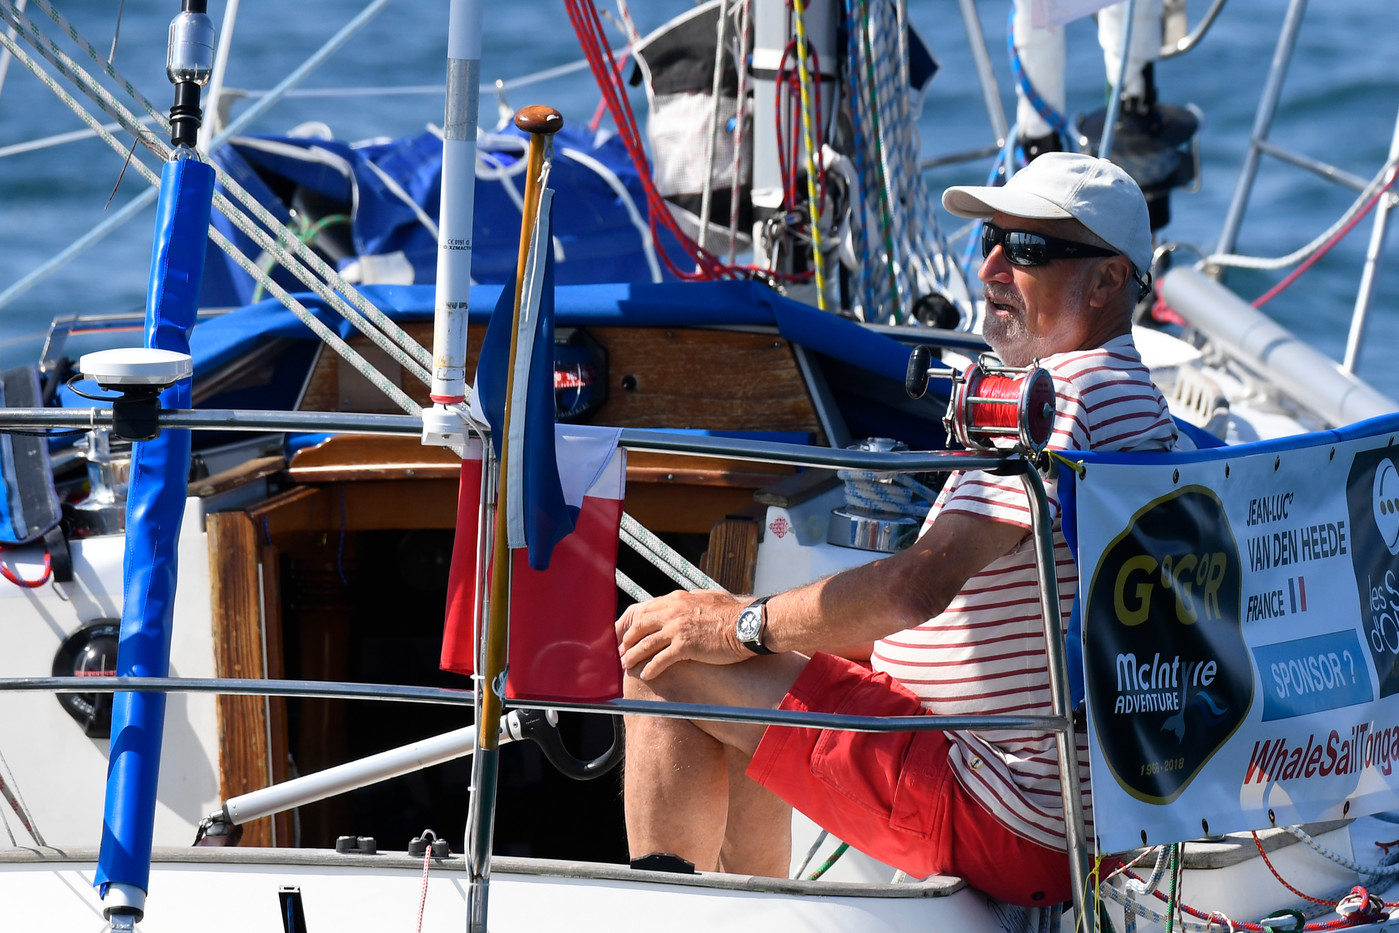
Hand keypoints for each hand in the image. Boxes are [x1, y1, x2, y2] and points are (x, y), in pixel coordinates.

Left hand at [615, 589, 747, 680]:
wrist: (748, 623)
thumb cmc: (733, 612)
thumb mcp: (709, 597)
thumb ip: (693, 599)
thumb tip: (688, 599)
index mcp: (677, 599)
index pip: (646, 610)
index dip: (632, 623)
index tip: (625, 633)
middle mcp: (673, 611)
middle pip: (641, 626)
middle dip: (627, 640)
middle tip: (620, 651)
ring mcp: (678, 628)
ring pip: (646, 644)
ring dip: (633, 656)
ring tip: (626, 665)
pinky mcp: (685, 645)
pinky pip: (661, 660)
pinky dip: (651, 668)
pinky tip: (646, 676)